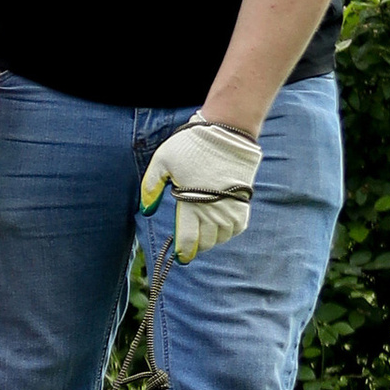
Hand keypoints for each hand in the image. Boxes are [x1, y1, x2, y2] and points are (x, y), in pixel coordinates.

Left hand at [139, 116, 260, 260]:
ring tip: (202, 230)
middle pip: (206, 243)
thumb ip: (151, 187)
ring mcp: (231, 208)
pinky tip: (218, 223)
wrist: (227, 132)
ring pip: (221, 237)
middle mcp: (213, 211)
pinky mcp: (244, 202)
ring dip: (211, 238)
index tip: (179, 257)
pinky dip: (228, 231)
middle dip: (195, 245)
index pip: (188, 240)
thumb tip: (146, 211)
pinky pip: (237, 228)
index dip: (182, 252)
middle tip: (189, 241)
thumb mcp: (162, 162)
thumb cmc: (191, 146)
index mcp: (191, 204)